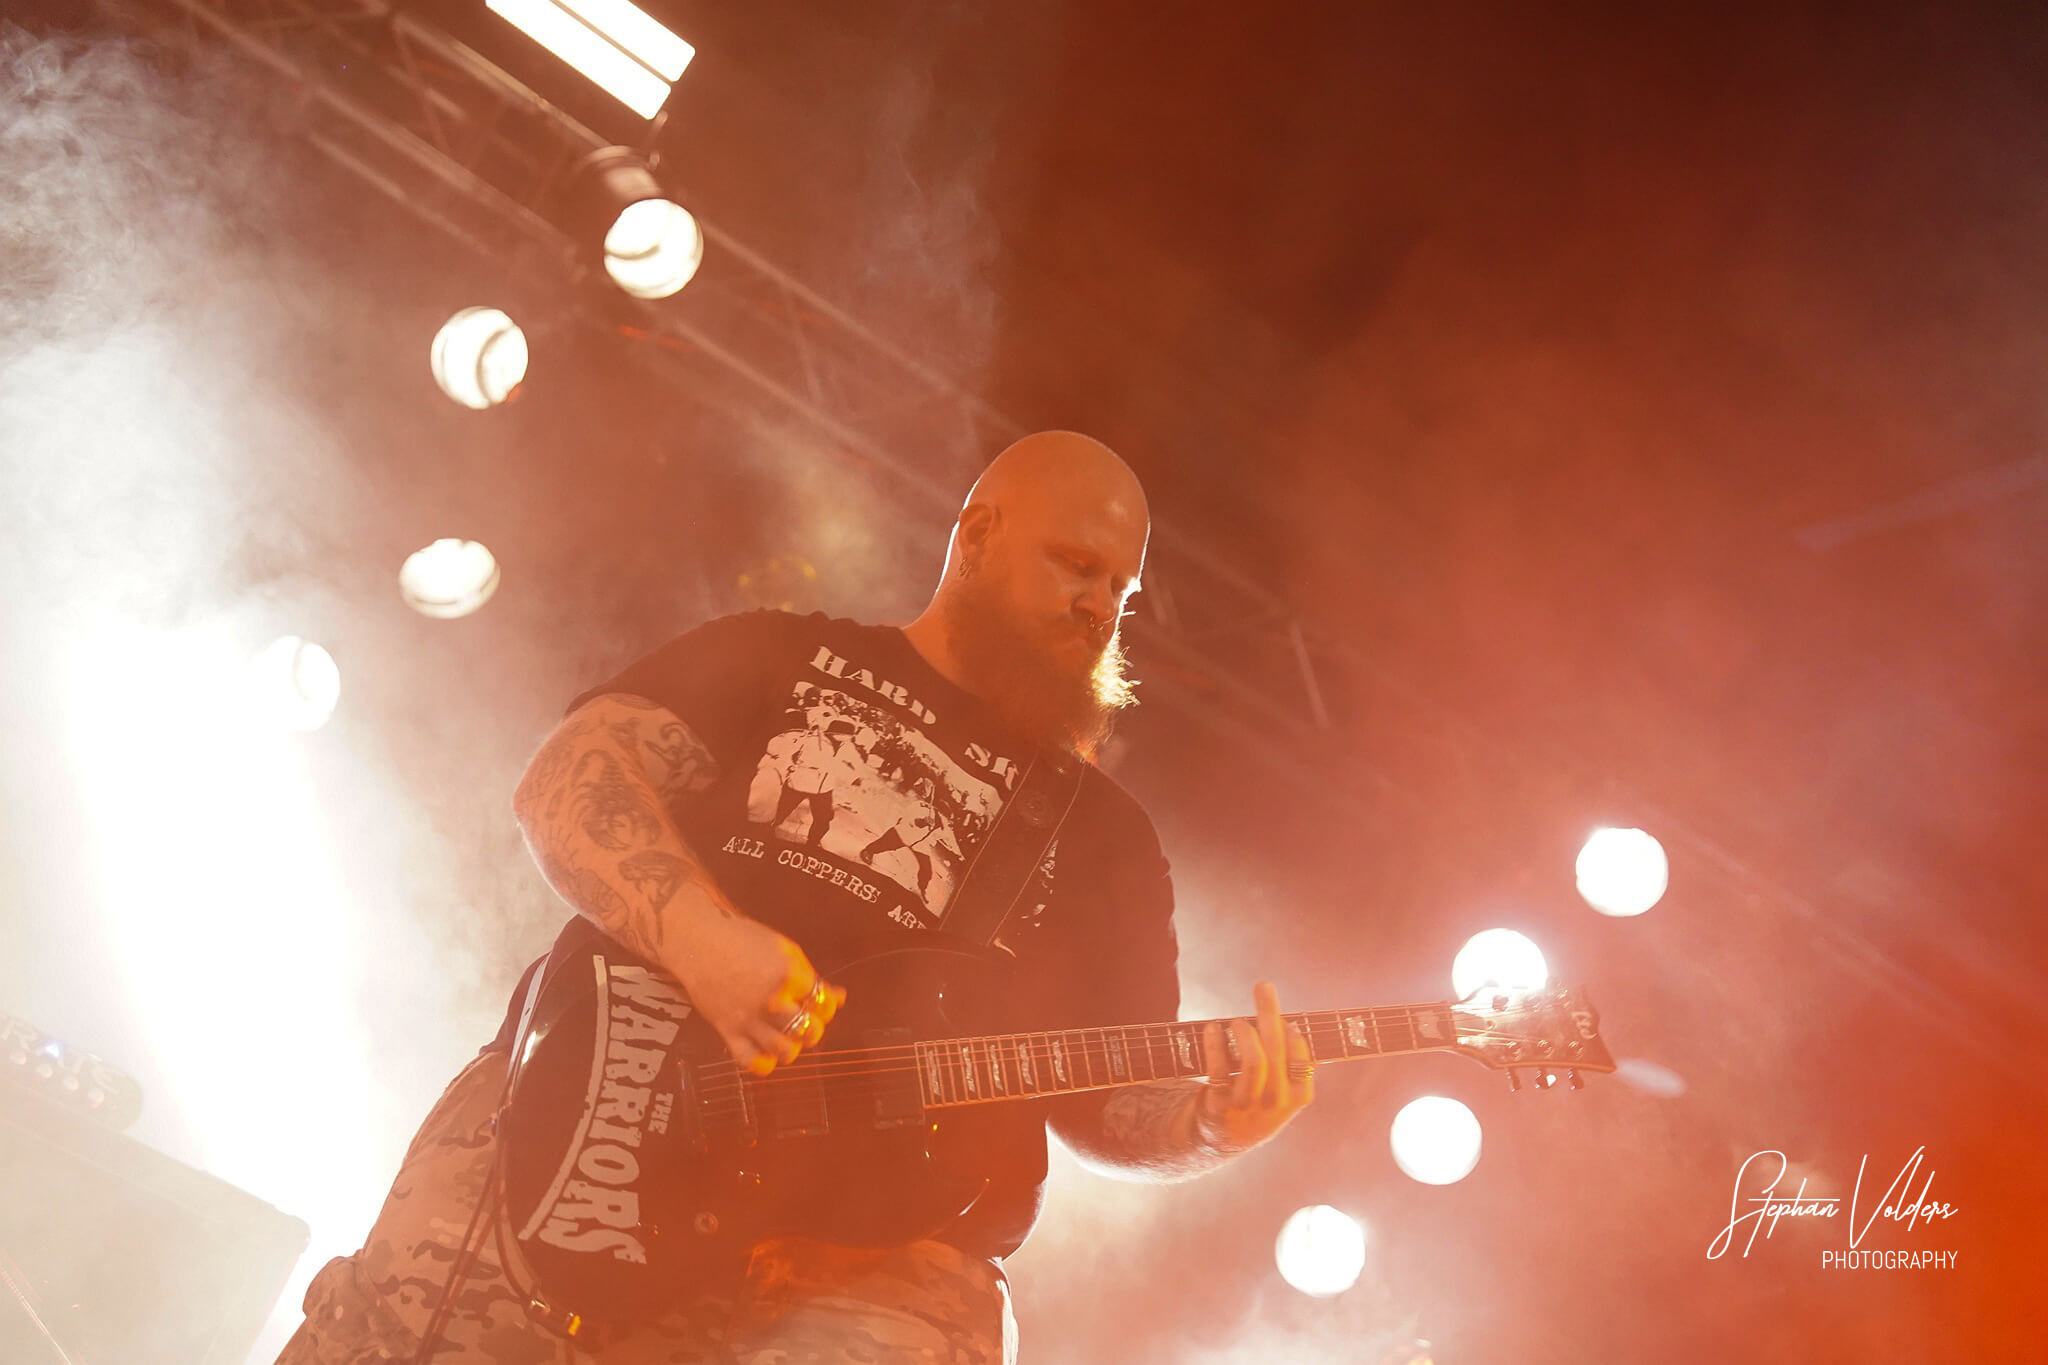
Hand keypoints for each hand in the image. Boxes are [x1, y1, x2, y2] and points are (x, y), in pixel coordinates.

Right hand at [665, 902, 845, 1074]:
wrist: (698, 941)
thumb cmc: (742, 939)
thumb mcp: (784, 950)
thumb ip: (810, 975)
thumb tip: (838, 996)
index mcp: (788, 975)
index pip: (822, 1002)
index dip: (828, 1004)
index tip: (820, 1002)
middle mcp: (771, 1000)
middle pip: (809, 1030)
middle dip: (814, 1028)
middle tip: (806, 1020)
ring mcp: (749, 1018)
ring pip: (785, 1051)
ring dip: (793, 1047)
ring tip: (788, 1037)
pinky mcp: (728, 1030)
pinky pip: (750, 1061)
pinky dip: (763, 1063)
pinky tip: (766, 1052)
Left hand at [1196, 981, 1314, 1153]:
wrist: (1220, 1140)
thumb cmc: (1255, 1101)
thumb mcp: (1281, 1092)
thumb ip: (1287, 1062)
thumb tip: (1282, 1016)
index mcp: (1296, 1098)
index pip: (1303, 1064)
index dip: (1295, 1038)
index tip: (1287, 1021)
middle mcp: (1274, 1104)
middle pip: (1277, 1052)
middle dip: (1270, 1014)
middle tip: (1263, 986)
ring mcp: (1246, 1106)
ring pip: (1253, 1061)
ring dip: (1245, 1032)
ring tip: (1237, 1021)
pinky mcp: (1218, 1106)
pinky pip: (1219, 1070)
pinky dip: (1215, 1044)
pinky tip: (1212, 1029)